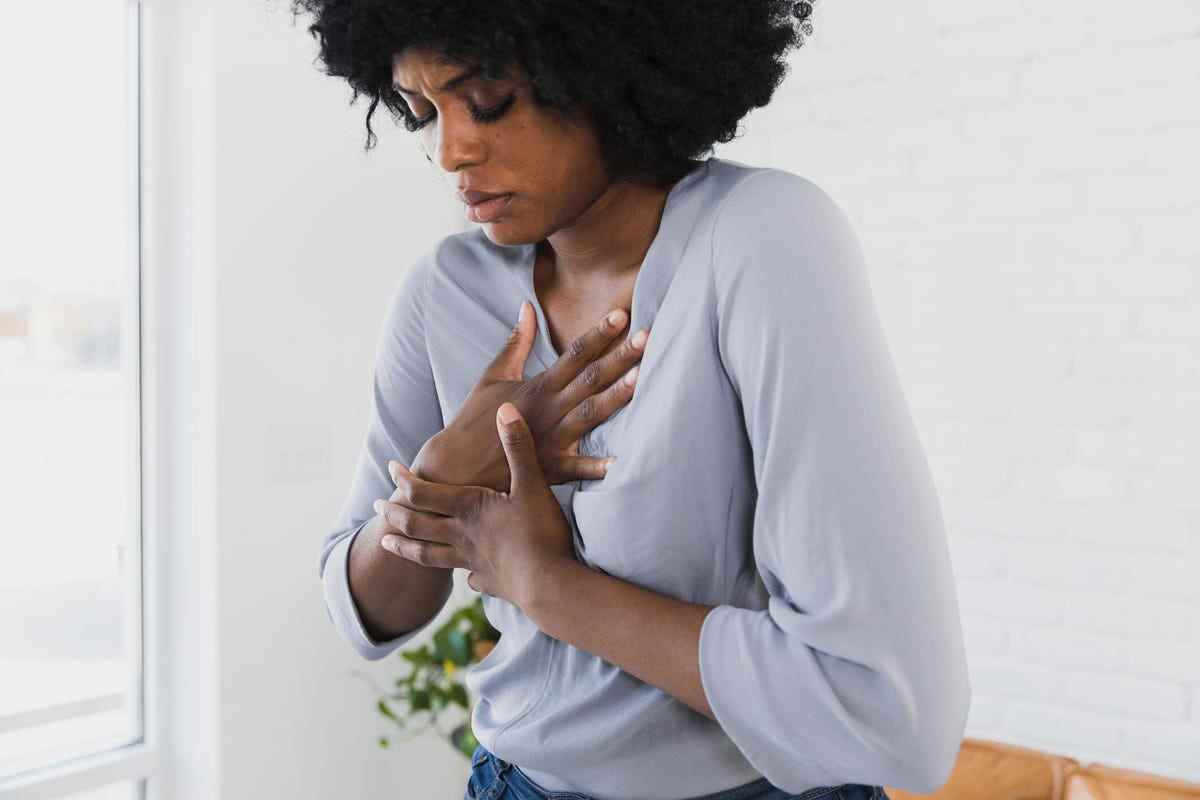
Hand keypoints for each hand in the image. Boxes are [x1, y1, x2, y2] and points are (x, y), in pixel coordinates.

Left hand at [376, 403, 573, 612]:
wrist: (550, 585)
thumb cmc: (540, 532)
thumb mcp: (532, 484)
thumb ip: (518, 447)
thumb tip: (505, 409)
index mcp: (468, 508)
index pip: (422, 492)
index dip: (403, 479)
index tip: (391, 467)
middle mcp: (462, 536)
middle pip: (416, 525)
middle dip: (394, 513)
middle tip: (377, 506)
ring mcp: (473, 562)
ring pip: (428, 555)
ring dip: (404, 547)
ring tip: (386, 543)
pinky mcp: (490, 582)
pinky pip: (470, 577)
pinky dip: (464, 574)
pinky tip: (466, 576)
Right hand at [413, 300, 647, 491]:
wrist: (454, 465)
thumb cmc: (475, 418)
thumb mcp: (492, 375)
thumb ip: (516, 342)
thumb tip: (528, 307)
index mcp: (538, 386)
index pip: (574, 354)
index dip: (599, 334)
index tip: (622, 315)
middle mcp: (548, 409)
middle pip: (590, 379)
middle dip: (620, 357)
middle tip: (649, 337)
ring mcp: (549, 439)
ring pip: (590, 414)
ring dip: (617, 397)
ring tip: (644, 379)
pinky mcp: (548, 469)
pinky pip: (576, 469)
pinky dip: (596, 467)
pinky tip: (620, 463)